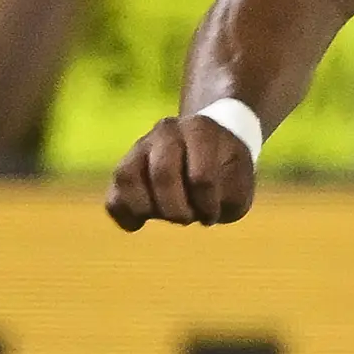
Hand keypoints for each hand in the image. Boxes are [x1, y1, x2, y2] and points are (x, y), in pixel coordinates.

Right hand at [105, 113, 257, 230]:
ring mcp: (140, 147)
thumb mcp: (240, 185)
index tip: (213, 213)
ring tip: (165, 215)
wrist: (212, 148)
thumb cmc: (226, 172)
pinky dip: (126, 216)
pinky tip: (141, 223)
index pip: (200, 178)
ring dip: (148, 210)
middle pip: (162, 175)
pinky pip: (113, 198)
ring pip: (127, 179)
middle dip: (177, 210)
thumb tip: (194, 210)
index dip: (208, 206)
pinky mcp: (123, 168)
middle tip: (189, 218)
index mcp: (200, 130)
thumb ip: (227, 199)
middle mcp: (166, 131)